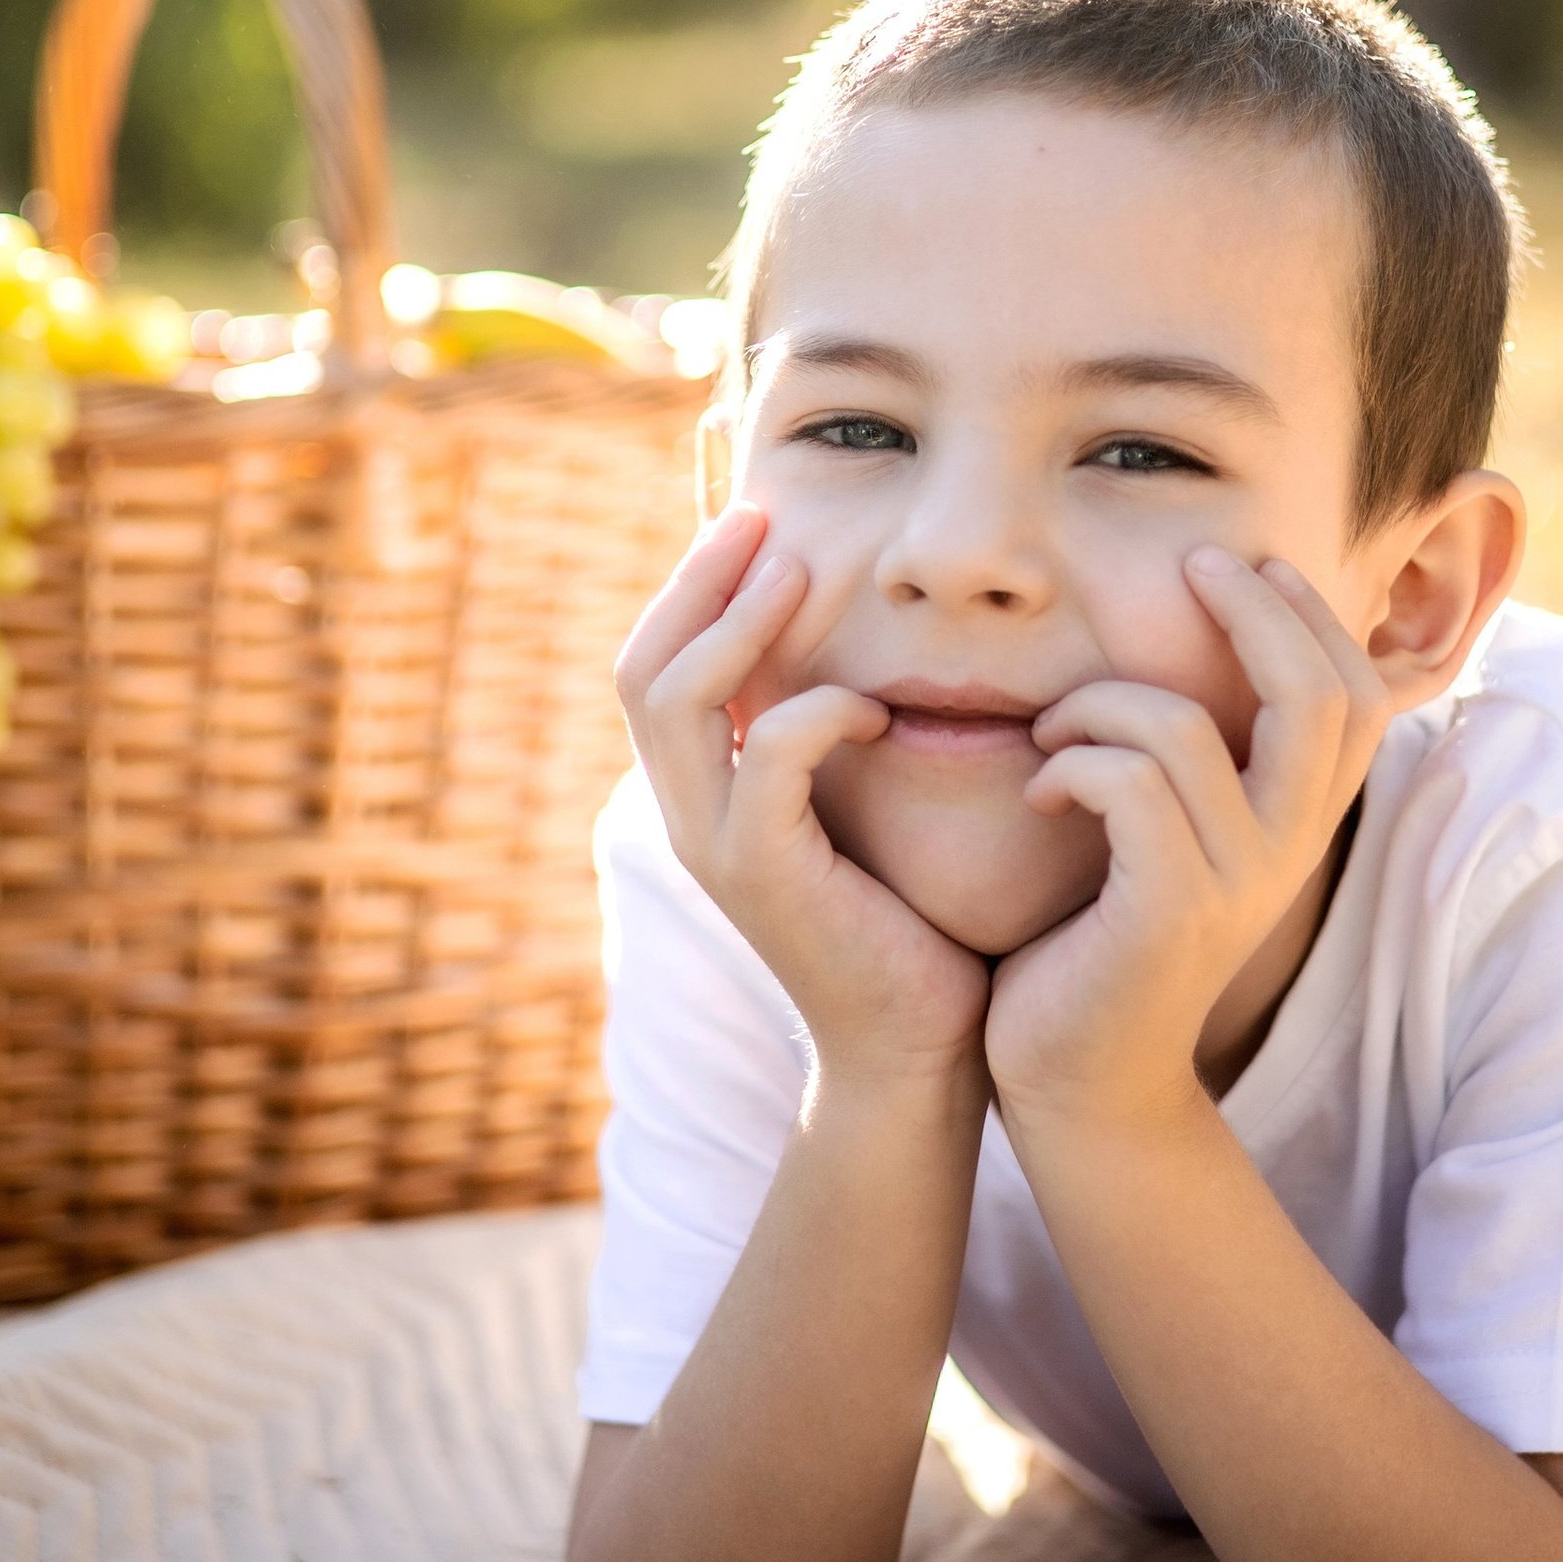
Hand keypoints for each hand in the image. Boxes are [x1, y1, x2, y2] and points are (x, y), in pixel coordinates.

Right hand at [615, 507, 991, 1086]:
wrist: (920, 1047)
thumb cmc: (910, 920)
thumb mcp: (863, 805)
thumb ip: (840, 733)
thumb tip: (866, 642)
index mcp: (704, 792)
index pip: (654, 664)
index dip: (691, 586)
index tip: (753, 518)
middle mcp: (690, 814)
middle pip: (642, 667)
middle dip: (697, 580)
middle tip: (760, 514)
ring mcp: (714, 848)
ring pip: (675, 703)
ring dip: (736, 624)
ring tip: (797, 570)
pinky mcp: (763, 878)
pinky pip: (766, 767)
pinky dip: (817, 717)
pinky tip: (875, 709)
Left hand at [985, 546, 1395, 1137]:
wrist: (1077, 1082)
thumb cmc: (1099, 941)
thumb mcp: (1171, 835)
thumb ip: (1199, 760)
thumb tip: (1200, 646)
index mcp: (1295, 827)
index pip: (1354, 696)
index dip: (1311, 616)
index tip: (1245, 562)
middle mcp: (1286, 853)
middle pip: (1316, 694)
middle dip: (1253, 607)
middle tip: (1192, 563)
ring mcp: (1235, 885)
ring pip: (1180, 727)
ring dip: (1096, 703)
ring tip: (1051, 732)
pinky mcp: (1168, 911)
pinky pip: (1128, 783)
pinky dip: (1070, 764)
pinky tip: (1038, 792)